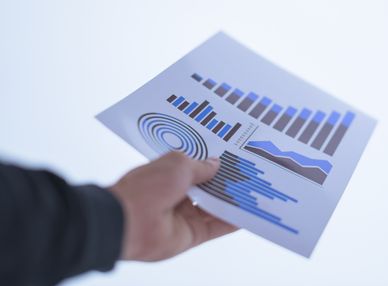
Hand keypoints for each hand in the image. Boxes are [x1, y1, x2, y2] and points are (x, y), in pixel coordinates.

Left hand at [109, 152, 237, 260]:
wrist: (130, 221)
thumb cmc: (147, 187)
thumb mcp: (178, 164)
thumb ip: (201, 166)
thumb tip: (216, 164)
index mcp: (169, 174)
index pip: (195, 167)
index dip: (212, 163)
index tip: (232, 158)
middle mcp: (177, 195)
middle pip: (208, 188)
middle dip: (225, 182)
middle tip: (248, 173)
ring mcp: (185, 216)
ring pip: (215, 208)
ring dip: (232, 200)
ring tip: (253, 190)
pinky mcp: (192, 235)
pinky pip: (216, 227)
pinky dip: (231, 222)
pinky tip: (247, 214)